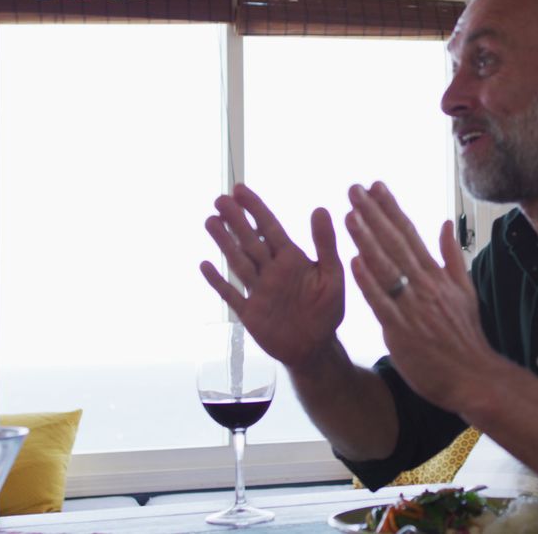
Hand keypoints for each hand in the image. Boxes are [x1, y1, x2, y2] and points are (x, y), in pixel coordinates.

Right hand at [201, 183, 344, 369]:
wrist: (316, 348)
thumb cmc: (328, 311)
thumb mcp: (332, 275)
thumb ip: (325, 244)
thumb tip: (320, 208)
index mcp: (292, 259)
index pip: (270, 227)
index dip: (255, 208)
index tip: (240, 189)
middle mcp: (272, 270)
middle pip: (250, 240)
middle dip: (235, 220)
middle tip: (220, 199)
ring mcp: (259, 291)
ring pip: (238, 262)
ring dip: (224, 242)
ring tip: (210, 220)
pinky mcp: (250, 312)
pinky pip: (231, 294)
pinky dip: (218, 281)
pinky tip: (205, 264)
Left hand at [345, 182, 500, 412]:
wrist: (473, 377)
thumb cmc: (466, 337)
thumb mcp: (466, 291)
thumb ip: (452, 257)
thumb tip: (446, 224)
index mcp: (437, 275)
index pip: (410, 234)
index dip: (391, 208)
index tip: (376, 186)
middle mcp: (424, 285)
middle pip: (394, 243)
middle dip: (373, 214)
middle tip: (354, 189)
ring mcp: (412, 307)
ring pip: (386, 267)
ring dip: (367, 239)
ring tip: (350, 214)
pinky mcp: (401, 330)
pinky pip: (381, 302)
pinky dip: (369, 281)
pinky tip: (354, 261)